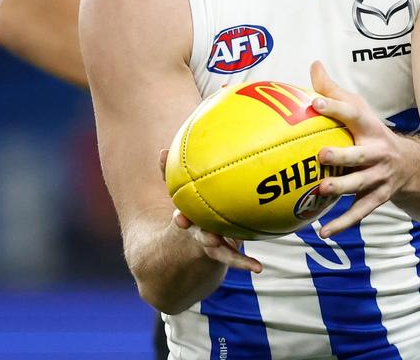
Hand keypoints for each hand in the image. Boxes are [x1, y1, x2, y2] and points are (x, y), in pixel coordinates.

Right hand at [158, 149, 262, 273]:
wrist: (181, 249)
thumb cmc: (185, 211)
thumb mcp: (174, 196)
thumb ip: (167, 175)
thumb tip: (161, 151)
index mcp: (186, 220)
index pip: (182, 219)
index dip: (181, 219)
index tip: (179, 218)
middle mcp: (198, 234)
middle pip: (201, 237)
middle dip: (204, 236)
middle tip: (212, 236)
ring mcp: (212, 245)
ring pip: (219, 251)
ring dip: (231, 255)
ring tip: (248, 263)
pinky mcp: (224, 252)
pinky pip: (234, 257)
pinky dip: (245, 262)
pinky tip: (258, 268)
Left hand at [308, 60, 413, 237]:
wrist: (412, 165)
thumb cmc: (372, 132)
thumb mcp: (359, 108)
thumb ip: (333, 90)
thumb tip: (313, 64)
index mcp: (369, 127)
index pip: (351, 114)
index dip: (334, 107)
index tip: (314, 102)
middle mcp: (376, 152)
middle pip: (359, 154)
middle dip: (341, 156)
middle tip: (320, 155)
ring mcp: (378, 177)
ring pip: (359, 185)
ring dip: (341, 188)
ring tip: (321, 191)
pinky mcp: (378, 197)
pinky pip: (359, 212)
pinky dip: (342, 223)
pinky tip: (322, 232)